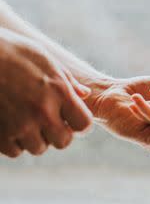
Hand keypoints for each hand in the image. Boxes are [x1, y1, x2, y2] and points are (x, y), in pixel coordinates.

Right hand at [0, 29, 92, 157]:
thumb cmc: (12, 52)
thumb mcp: (45, 59)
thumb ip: (67, 81)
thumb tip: (85, 94)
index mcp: (59, 92)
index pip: (83, 124)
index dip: (79, 123)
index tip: (71, 118)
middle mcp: (42, 112)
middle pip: (63, 142)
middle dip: (59, 133)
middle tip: (49, 121)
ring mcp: (19, 125)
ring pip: (38, 148)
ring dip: (36, 138)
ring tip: (27, 119)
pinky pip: (14, 151)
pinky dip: (14, 142)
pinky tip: (11, 125)